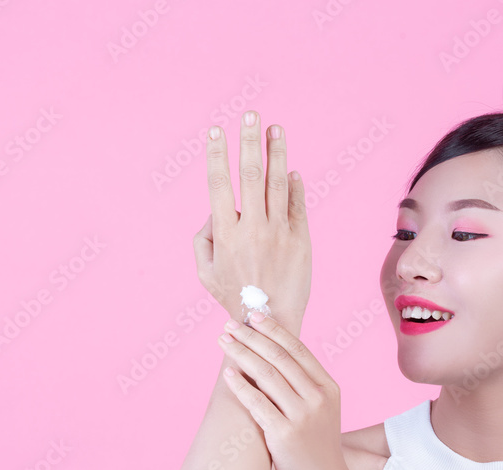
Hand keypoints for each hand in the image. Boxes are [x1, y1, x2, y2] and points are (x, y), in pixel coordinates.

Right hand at [193, 111, 310, 328]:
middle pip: (250, 174)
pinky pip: (297, 205)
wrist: (269, 322)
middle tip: (251, 114)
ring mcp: (279, 233)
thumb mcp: (204, 271)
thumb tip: (215, 211)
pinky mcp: (301, 240)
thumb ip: (202, 238)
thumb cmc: (232, 296)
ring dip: (276, 152)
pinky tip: (292, 170)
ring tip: (275, 128)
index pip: (219, 184)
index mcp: (225, 233)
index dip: (217, 154)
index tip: (217, 130)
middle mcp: (252, 228)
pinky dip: (295, 185)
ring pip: (277, 183)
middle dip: (249, 140)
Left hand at [216, 311, 353, 469]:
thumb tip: (276, 356)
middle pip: (280, 358)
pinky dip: (241, 386)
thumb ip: (306, 385)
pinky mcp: (285, 434)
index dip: (274, 331)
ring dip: (242, 354)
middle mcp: (318, 398)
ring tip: (224, 342)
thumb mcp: (322, 410)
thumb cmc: (318, 447)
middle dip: (252, 338)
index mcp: (328, 387)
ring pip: (267, 375)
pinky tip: (227, 374)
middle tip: (230, 325)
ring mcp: (302, 416)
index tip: (253, 316)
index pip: (298, 350)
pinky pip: (258, 404)